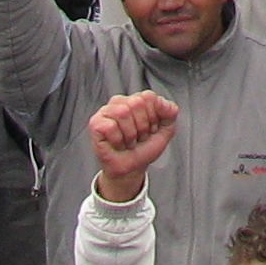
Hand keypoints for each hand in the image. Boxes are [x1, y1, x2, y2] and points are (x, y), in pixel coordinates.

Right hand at [87, 88, 179, 203]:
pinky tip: (118, 144)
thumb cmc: (145, 147)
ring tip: (128, 141)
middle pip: (136, 103)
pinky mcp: (95, 124)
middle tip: (138, 137)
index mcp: (136, 98)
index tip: (151, 129)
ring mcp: (106, 111)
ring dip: (130, 135)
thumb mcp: (166, 129)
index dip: (154, 117)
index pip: (148, 96)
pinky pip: (110, 126)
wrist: (133, 168)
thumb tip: (160, 102)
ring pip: (123, 113)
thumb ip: (170, 112)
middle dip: (142, 126)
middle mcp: (120, 101)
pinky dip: (118, 140)